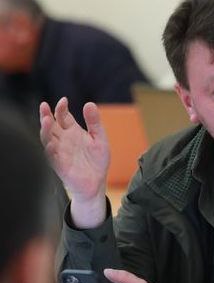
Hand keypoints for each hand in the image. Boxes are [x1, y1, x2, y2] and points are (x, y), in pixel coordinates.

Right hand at [40, 98, 110, 226]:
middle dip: (46, 116)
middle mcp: (63, 140)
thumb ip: (94, 122)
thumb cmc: (97, 160)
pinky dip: (50, 150)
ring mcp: (60, 152)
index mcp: (73, 131)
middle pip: (51, 125)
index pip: (62, 116)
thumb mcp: (100, 138)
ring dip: (45, 130)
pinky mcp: (59, 165)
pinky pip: (51, 158)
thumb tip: (89, 103)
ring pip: (47, 139)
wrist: (97, 182)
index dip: (61, 108)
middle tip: (44, 106)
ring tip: (46, 121)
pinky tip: (51, 144)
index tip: (64, 100)